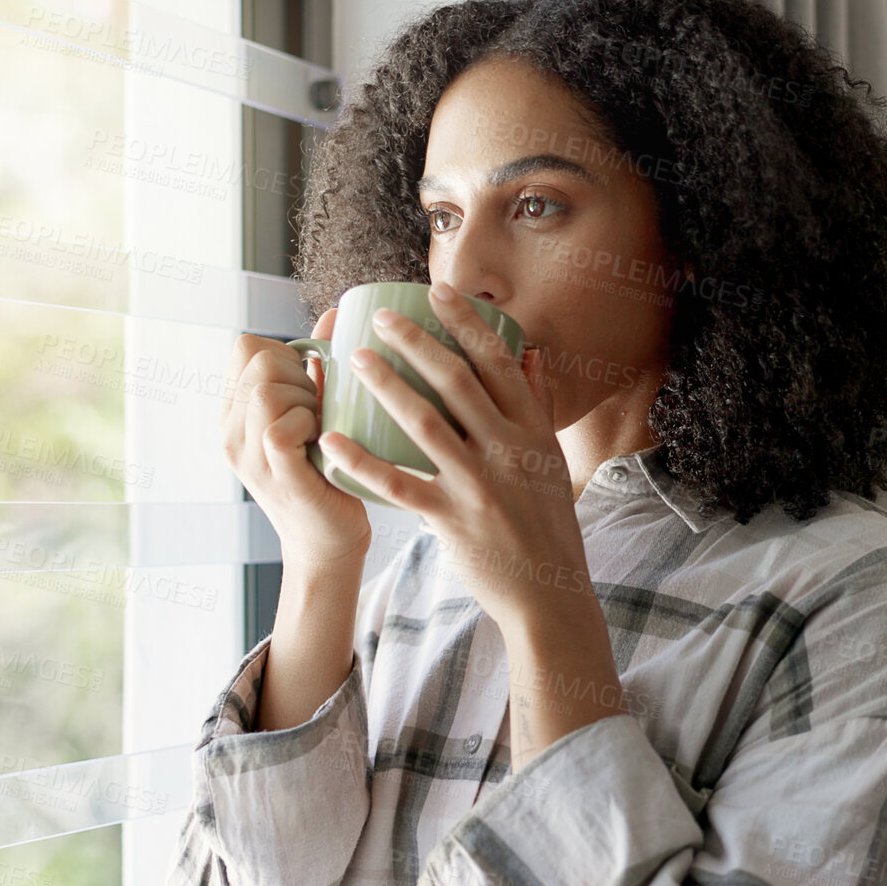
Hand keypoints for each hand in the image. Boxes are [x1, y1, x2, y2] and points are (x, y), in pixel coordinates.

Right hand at [219, 308, 371, 569]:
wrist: (331, 543)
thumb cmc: (330, 474)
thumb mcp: (319, 412)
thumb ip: (319, 367)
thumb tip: (336, 313)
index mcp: (237, 410)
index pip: (246, 346)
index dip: (286, 351)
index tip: (310, 383)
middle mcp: (231, 431)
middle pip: (257, 359)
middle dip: (300, 373)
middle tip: (319, 409)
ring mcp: (248, 456)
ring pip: (266, 390)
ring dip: (307, 399)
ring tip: (321, 427)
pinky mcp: (275, 475)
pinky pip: (279, 427)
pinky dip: (308, 425)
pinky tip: (323, 442)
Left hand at [318, 283, 590, 635]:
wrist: (550, 594)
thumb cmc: (547, 525)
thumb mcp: (552, 460)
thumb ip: (538, 407)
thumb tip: (530, 355)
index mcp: (532, 431)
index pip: (500, 363)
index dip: (467, 323)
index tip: (439, 290)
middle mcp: (507, 450)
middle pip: (457, 382)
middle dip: (416, 342)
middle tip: (381, 318)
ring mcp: (479, 485)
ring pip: (424, 423)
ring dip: (386, 386)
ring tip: (355, 361)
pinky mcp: (451, 520)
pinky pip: (399, 484)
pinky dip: (363, 462)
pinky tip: (334, 441)